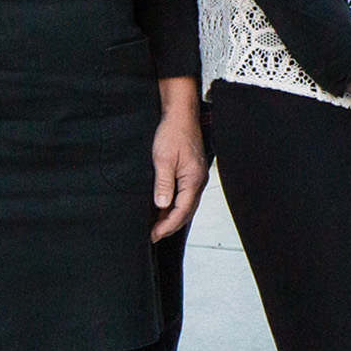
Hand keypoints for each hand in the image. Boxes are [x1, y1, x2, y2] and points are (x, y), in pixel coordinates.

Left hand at [150, 89, 207, 240]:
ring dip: (171, 217)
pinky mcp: (190, 172)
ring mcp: (195, 177)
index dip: (166, 226)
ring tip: (155, 226)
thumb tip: (161, 205)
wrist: (180, 114)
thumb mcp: (163, 159)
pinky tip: (162, 208)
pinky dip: (173, 205)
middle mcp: (198, 181)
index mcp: (193, 179)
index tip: (153, 235)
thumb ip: (163, 184)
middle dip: (170, 226)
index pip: (181, 211)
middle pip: (186, 212)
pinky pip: (184, 195)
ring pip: (185, 205)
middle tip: (152, 236)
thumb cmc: (173, 132)